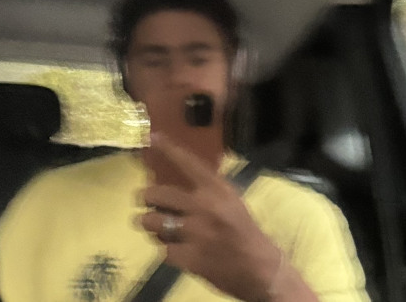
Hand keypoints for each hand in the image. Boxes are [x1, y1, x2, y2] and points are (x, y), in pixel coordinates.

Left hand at [136, 132, 282, 301]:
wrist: (260, 268)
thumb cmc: (245, 230)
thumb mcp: (231, 200)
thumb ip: (207, 189)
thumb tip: (177, 180)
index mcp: (216, 189)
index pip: (187, 163)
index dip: (168, 148)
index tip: (152, 137)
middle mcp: (203, 207)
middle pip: (157, 194)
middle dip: (146, 198)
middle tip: (147, 201)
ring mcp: (195, 233)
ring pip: (152, 221)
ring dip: (149, 223)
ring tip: (155, 225)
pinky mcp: (190, 258)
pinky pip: (163, 249)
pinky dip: (166, 249)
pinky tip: (175, 248)